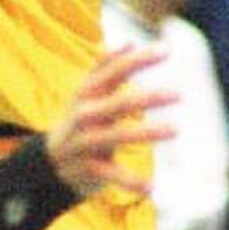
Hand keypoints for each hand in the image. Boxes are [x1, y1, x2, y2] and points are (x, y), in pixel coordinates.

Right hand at [46, 45, 175, 198]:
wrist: (49, 165)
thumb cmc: (79, 123)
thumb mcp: (86, 94)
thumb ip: (104, 68)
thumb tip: (129, 42)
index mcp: (87, 94)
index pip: (114, 71)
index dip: (140, 59)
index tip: (168, 49)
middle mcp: (84, 115)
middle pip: (118, 103)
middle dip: (148, 98)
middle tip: (179, 94)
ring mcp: (84, 142)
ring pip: (116, 136)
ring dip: (146, 133)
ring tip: (175, 129)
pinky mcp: (87, 169)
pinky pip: (110, 174)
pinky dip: (130, 181)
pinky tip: (151, 187)